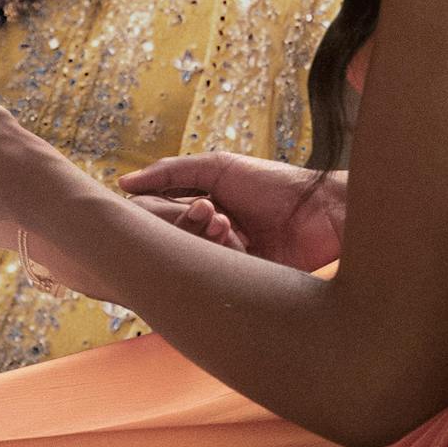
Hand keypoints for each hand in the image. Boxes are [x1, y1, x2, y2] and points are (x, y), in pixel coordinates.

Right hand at [120, 153, 346, 270]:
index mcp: (203, 207)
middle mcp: (212, 233)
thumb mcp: (218, 167)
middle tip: (211, 215)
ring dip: (209, 241)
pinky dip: (223, 261)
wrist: (323, 212)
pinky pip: (217, 277)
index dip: (157, 213)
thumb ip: (171, 171)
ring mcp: (227, 257)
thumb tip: (124, 182)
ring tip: (231, 226)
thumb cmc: (273, 183)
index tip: (163, 207)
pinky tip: (240, 244)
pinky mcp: (243, 279)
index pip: (162, 215)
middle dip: (186, 227)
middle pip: (175, 238)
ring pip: (194, 258)